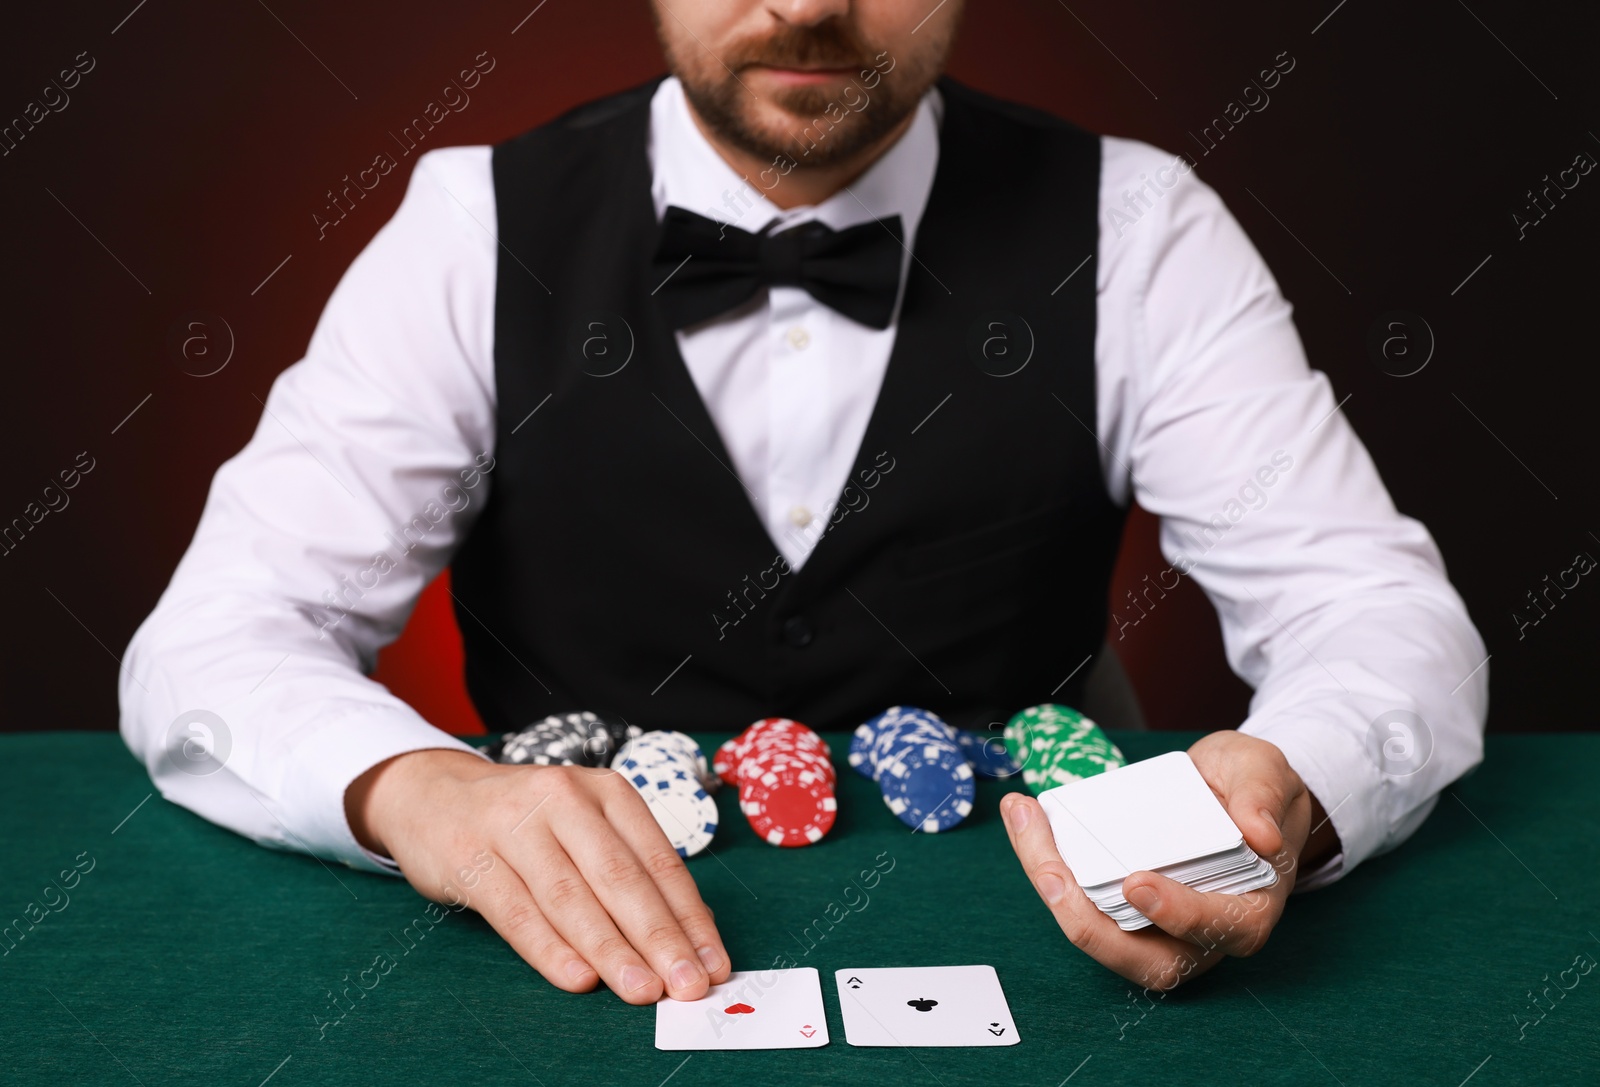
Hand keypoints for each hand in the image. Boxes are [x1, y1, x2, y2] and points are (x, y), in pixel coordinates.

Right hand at [345, 748, 730, 1003]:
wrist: (433, 795)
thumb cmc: (527, 823)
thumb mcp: (583, 828)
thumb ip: (628, 873)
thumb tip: (688, 936)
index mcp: (606, 792)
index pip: (660, 861)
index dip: (690, 917)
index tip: (714, 964)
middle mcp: (564, 798)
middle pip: (621, 878)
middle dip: (660, 938)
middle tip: (688, 986)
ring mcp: (514, 824)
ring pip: (571, 896)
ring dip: (611, 950)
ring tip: (642, 991)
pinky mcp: (470, 855)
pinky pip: (516, 910)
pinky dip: (550, 949)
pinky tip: (578, 978)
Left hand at [1002, 730, 1328, 990]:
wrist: (1232, 786)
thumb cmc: (1251, 786)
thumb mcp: (1263, 770)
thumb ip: (1261, 794)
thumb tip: (1260, 836)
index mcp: (1249, 906)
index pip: (1219, 929)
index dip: (1178, 915)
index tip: (1138, 883)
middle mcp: (1201, 930)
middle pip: (1146, 959)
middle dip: (1088, 923)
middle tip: (1049, 871)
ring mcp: (1157, 922)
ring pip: (1103, 934)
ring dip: (1054, 889)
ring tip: (1026, 825)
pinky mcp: (1121, 901)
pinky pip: (1083, 898)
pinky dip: (1048, 861)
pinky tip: (1025, 815)